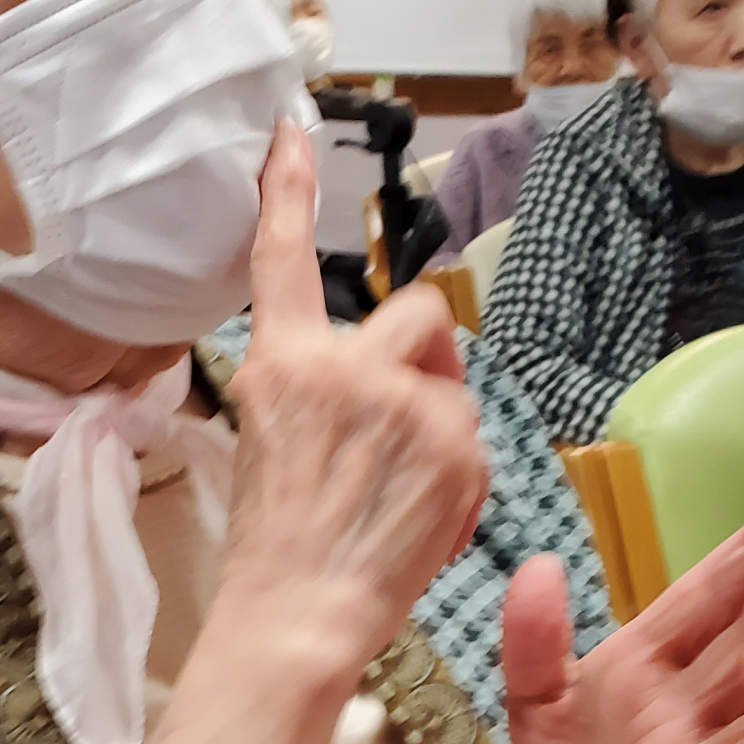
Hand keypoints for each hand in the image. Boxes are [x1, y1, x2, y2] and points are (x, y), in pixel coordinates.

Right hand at [219, 121, 489, 687]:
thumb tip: (371, 385)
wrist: (300, 610)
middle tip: (408, 418)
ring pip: (453, 388)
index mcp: (283, 363)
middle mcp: (343, 365)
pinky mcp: (454, 442)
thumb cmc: (277, 547)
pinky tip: (421, 521)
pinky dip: (459, 480)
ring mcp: (403, 401)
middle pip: (419, 316)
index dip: (287, 191)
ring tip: (400, 497)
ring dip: (441, 430)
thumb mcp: (270, 444)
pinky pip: (473, 442)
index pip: (282, 258)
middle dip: (428, 357)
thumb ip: (318, 392)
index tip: (287, 133)